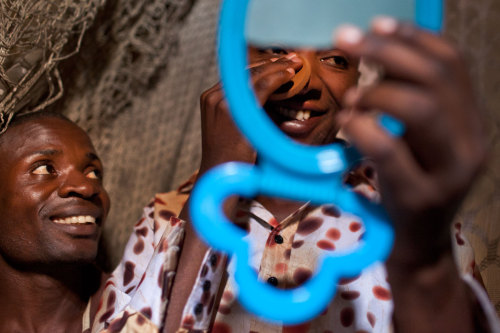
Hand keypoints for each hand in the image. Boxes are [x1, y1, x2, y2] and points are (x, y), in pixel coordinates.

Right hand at [198, 54, 302, 173]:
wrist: (218, 176)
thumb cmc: (231, 158)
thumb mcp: (234, 128)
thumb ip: (244, 111)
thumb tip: (268, 98)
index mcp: (211, 98)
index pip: (239, 76)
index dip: (262, 66)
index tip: (281, 63)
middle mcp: (213, 96)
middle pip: (246, 72)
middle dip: (272, 63)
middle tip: (293, 59)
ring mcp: (220, 102)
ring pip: (254, 75)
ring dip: (277, 67)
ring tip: (295, 64)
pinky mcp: (231, 110)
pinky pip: (259, 87)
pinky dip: (276, 78)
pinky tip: (289, 75)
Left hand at [336, 18, 487, 265]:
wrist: (418, 243)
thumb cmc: (409, 183)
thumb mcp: (416, 140)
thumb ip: (408, 104)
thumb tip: (372, 59)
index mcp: (471, 121)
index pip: (453, 64)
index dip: (414, 38)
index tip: (377, 24)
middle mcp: (470, 141)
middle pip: (438, 78)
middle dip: (388, 52)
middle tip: (347, 41)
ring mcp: (450, 171)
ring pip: (422, 110)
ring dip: (376, 94)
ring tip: (350, 99)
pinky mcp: (422, 196)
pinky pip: (390, 150)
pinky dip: (361, 128)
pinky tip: (344, 123)